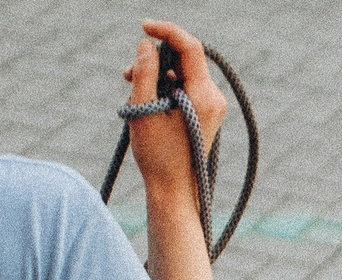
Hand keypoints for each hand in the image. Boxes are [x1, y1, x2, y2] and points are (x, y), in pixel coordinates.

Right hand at [123, 21, 225, 195]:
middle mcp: (214, 97)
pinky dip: (164, 86)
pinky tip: (145, 98)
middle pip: (186, 58)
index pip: (190, 47)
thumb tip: (147, 44)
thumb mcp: (144, 110)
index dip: (167, 31)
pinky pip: (185, 86)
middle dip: (156, 58)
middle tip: (127, 73)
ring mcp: (212, 105)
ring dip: (156, 73)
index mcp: (204, 96)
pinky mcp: (205, 111)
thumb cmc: (157, 157)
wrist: (174, 191)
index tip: (144, 26)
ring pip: (183, 72)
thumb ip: (144, 73)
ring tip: (131, 87)